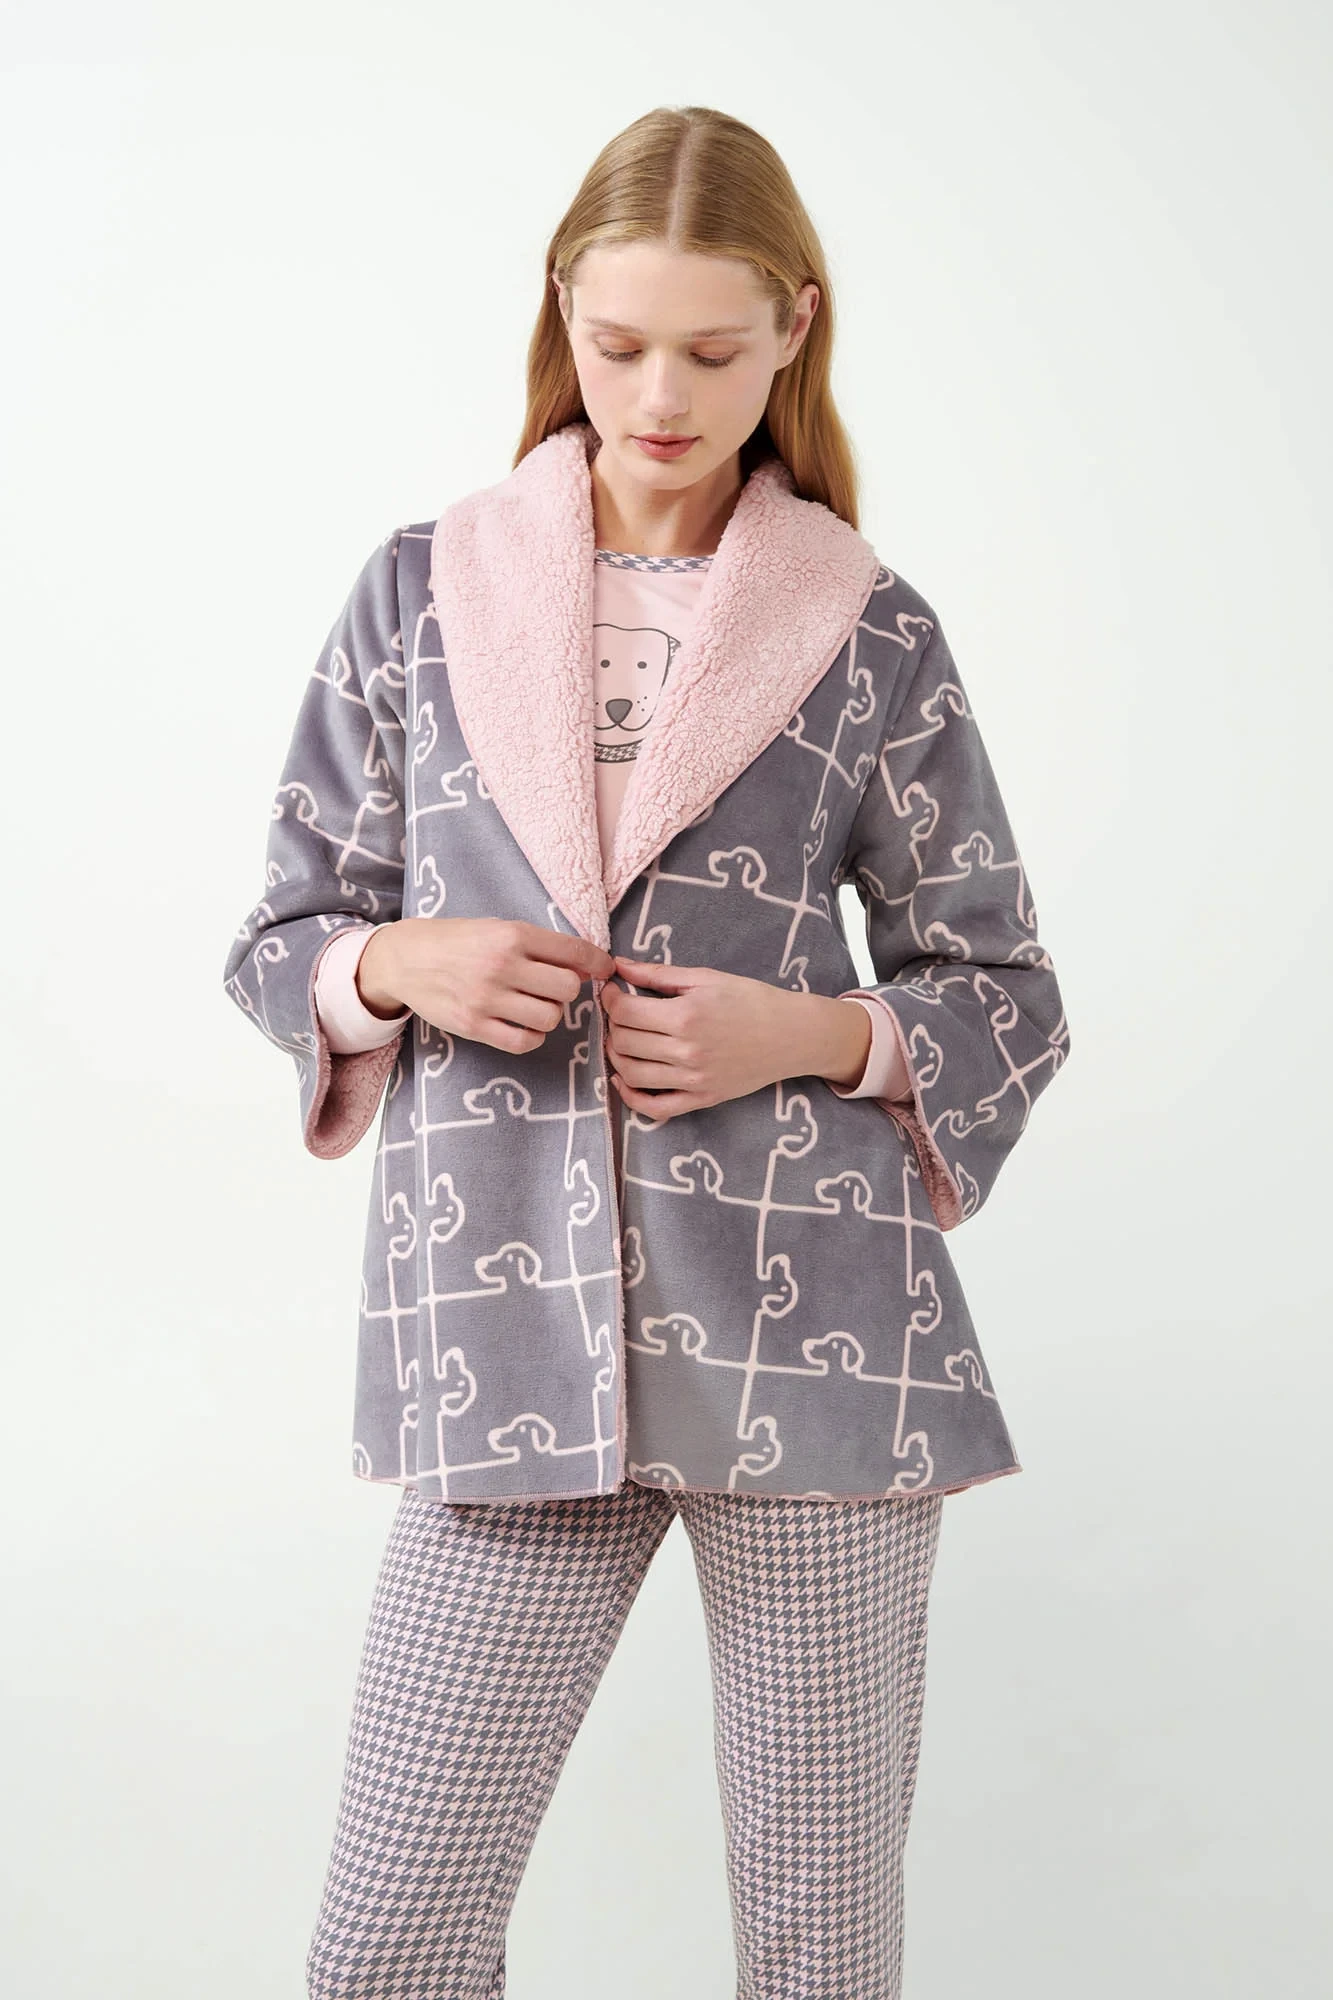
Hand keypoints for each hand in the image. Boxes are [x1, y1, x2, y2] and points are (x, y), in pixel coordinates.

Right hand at [358, 918, 614, 1053]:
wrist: (405, 959)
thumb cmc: (457, 941)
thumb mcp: (497, 928)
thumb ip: (539, 944)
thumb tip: (589, 966)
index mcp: (511, 935)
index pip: (574, 952)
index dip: (598, 963)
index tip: (604, 970)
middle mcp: (501, 965)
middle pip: (568, 988)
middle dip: (568, 989)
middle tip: (553, 988)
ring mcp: (487, 998)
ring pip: (550, 1017)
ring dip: (550, 1014)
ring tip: (535, 1005)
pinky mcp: (473, 1026)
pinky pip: (524, 1042)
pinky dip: (533, 1037)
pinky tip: (525, 1026)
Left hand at [600, 955, 871, 1119]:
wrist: (792, 1035)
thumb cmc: (752, 1000)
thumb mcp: (706, 978)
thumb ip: (659, 974)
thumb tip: (619, 966)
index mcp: (686, 1016)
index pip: (625, 1012)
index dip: (611, 1000)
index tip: (613, 991)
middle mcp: (686, 1051)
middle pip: (623, 1042)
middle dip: (612, 1025)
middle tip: (620, 1013)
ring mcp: (693, 1080)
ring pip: (632, 1074)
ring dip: (616, 1056)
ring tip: (622, 1040)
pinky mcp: (701, 1100)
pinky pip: (655, 1108)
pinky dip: (631, 1097)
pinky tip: (623, 1079)